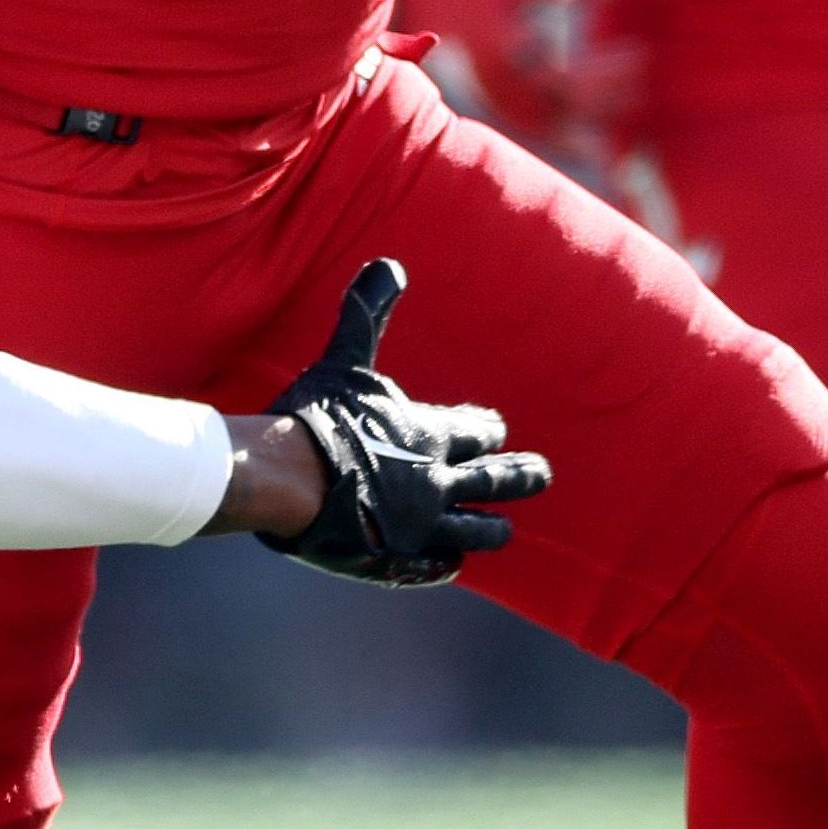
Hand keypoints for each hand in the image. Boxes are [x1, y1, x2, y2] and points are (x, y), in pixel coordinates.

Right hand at [248, 260, 546, 587]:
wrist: (284, 480)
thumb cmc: (317, 417)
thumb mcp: (344, 359)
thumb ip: (367, 314)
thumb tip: (388, 263)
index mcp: (431, 434)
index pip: (476, 430)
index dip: (486, 429)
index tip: (496, 429)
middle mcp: (436, 482)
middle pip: (491, 480)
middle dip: (519, 475)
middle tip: (542, 474)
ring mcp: (419, 527)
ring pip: (473, 529)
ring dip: (491, 528)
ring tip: (506, 530)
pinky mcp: (395, 559)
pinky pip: (432, 565)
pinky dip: (445, 563)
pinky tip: (452, 563)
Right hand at [391, 0, 634, 151]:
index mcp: (505, 51)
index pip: (567, 79)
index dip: (607, 74)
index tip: (640, 53)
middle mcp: (503, 86)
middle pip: (567, 107)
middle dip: (610, 95)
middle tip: (645, 71)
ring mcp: (500, 101)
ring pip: (556, 128)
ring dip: (597, 122)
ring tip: (637, 103)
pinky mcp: (502, 106)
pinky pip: (544, 131)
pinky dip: (574, 139)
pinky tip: (606, 142)